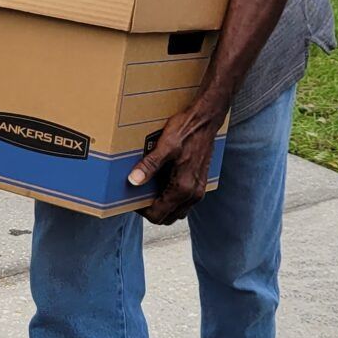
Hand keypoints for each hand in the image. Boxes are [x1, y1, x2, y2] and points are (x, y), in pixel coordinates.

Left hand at [127, 106, 220, 225]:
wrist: (206, 120)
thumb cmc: (187, 130)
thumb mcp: (165, 146)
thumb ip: (149, 165)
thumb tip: (133, 180)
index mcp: (183, 187)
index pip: (158, 215)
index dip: (142, 210)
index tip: (132, 199)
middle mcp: (193, 194)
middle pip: (167, 217)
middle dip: (151, 211)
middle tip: (139, 196)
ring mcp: (198, 190)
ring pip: (176, 212)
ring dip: (162, 207)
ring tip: (150, 191)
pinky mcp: (200, 184)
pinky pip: (183, 202)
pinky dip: (171, 200)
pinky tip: (163, 183)